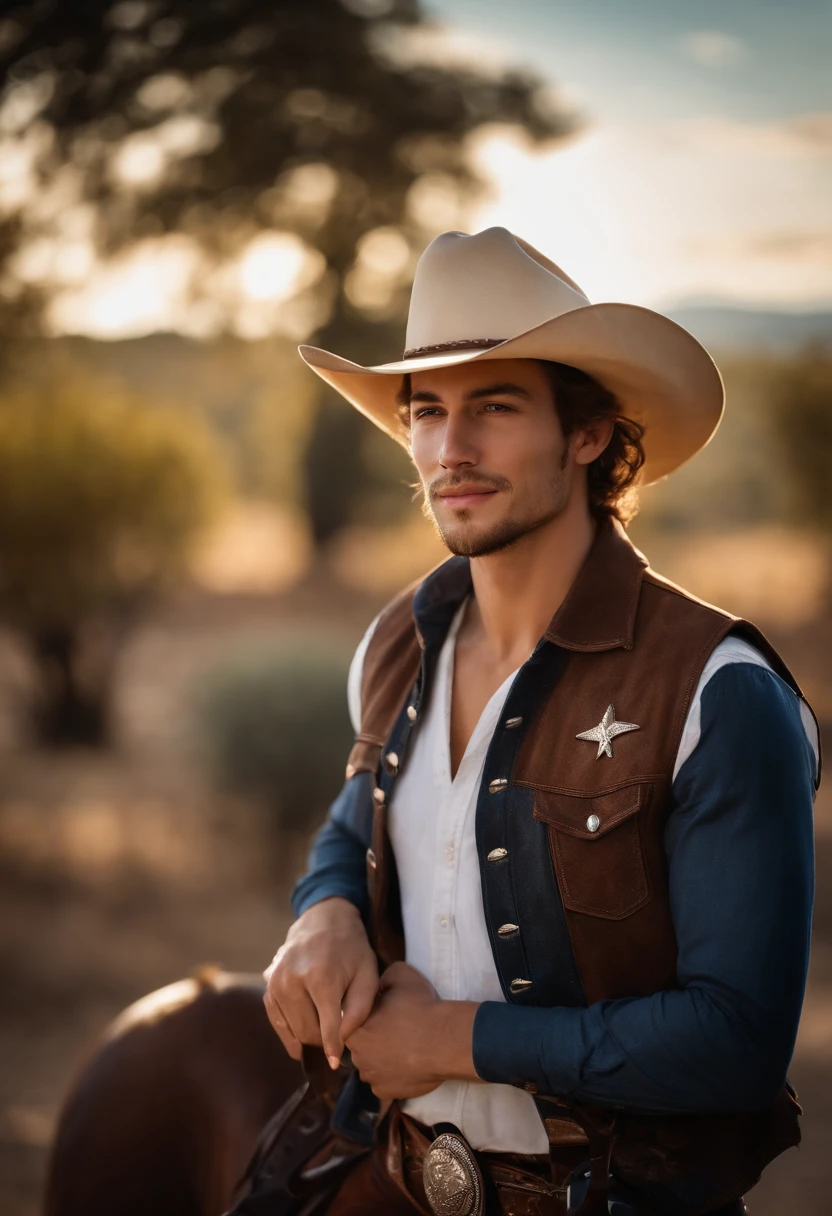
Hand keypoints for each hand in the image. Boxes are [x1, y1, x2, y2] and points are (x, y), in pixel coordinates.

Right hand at [263, 897, 377, 1068]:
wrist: (324, 919)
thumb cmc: (352, 948)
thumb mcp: (368, 973)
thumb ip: (359, 1010)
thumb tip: (341, 1041)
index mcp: (322, 977)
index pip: (326, 1027)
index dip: (333, 1049)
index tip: (336, 1064)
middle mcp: (293, 980)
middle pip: (307, 1031)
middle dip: (323, 1041)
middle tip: (337, 1039)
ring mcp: (276, 981)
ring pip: (292, 1029)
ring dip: (307, 1037)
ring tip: (323, 1034)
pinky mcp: (268, 983)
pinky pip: (276, 1020)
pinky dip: (288, 1033)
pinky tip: (299, 1041)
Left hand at [345, 961, 478, 1099]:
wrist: (445, 1040)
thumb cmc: (421, 1007)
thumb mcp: (401, 975)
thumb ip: (383, 978)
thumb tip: (380, 986)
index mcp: (355, 1028)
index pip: (351, 1022)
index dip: (369, 1016)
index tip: (385, 1013)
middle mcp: (357, 1055)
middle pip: (360, 1045)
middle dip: (373, 1038)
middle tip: (396, 1029)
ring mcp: (371, 1076)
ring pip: (371, 1065)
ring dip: (382, 1057)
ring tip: (404, 1047)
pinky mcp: (386, 1092)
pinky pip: (384, 1082)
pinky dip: (393, 1074)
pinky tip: (408, 1062)